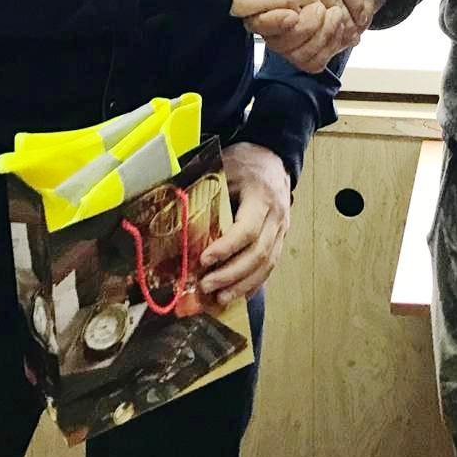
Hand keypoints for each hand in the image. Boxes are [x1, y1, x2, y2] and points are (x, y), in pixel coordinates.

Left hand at [198, 143, 290, 304]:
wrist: (273, 157)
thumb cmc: (246, 162)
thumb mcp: (225, 167)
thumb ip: (207, 189)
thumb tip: (174, 211)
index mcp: (262, 195)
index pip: (247, 229)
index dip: (226, 248)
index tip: (204, 259)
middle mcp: (276, 215)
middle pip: (259, 253)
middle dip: (232, 274)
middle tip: (206, 286)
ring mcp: (282, 228)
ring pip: (267, 264)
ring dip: (243, 285)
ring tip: (220, 299)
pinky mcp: (281, 237)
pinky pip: (271, 266)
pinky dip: (254, 283)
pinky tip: (239, 295)